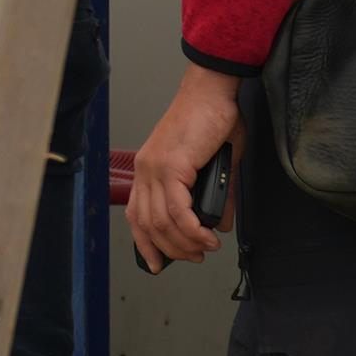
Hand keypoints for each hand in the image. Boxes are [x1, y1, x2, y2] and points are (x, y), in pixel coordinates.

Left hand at [127, 64, 244, 271]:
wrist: (212, 91)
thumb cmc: (213, 121)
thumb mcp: (212, 167)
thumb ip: (213, 198)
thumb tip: (218, 225)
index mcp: (148, 169)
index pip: (137, 215)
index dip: (145, 244)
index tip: (158, 264)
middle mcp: (145, 169)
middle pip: (148, 225)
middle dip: (172, 250)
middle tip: (196, 256)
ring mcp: (155, 167)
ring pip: (162, 222)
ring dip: (185, 243)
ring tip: (207, 248)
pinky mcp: (171, 165)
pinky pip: (177, 210)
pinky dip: (192, 229)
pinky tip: (206, 237)